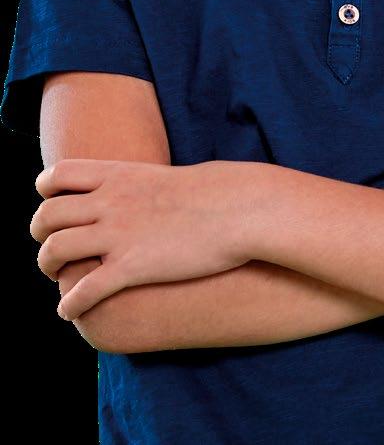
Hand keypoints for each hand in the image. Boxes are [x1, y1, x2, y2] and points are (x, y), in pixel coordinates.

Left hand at [30, 158, 266, 320]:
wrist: (239, 209)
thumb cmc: (213, 194)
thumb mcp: (167, 178)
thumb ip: (140, 184)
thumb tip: (138, 192)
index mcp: (118, 175)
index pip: (57, 175)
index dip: (46, 192)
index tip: (52, 206)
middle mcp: (110, 202)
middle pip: (47, 216)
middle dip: (41, 236)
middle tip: (53, 251)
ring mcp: (118, 234)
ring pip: (55, 251)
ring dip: (49, 268)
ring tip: (60, 279)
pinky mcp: (131, 267)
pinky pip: (84, 290)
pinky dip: (70, 304)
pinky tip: (71, 311)